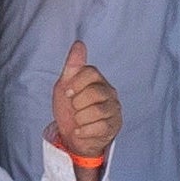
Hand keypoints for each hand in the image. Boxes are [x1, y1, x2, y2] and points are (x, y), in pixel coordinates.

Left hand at [50, 37, 120, 163]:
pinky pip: (99, 127)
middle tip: (75, 109)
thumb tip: (79, 44)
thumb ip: (73, 66)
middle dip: (77, 104)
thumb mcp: (65, 86)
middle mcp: (109, 92)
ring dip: (80, 119)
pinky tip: (80, 130)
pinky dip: (83, 131)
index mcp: (98, 80)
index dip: (76, 83)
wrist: (72, 137)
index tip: (68, 93)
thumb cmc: (70, 109)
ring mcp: (114, 109)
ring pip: (96, 111)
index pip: (90, 72)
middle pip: (93, 92)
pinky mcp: (114, 126)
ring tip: (79, 121)